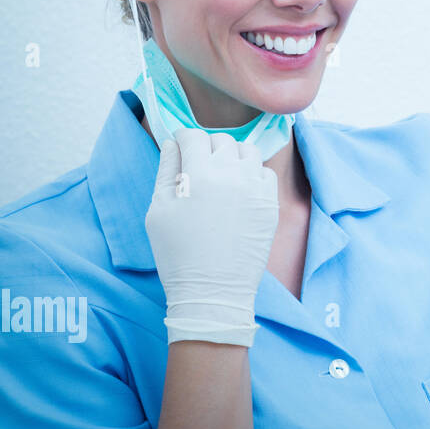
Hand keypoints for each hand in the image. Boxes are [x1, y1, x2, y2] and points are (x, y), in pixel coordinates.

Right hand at [145, 128, 279, 346]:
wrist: (213, 291)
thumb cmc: (177, 254)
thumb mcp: (158, 211)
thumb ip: (165, 171)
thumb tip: (172, 144)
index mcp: (199, 175)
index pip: (193, 137)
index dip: (183, 139)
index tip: (181, 147)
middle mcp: (231, 175)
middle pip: (221, 141)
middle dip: (207, 147)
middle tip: (199, 165)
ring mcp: (255, 188)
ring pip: (248, 151)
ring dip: (233, 156)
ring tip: (221, 175)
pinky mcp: (271, 203)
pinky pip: (265, 173)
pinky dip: (252, 174)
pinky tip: (240, 190)